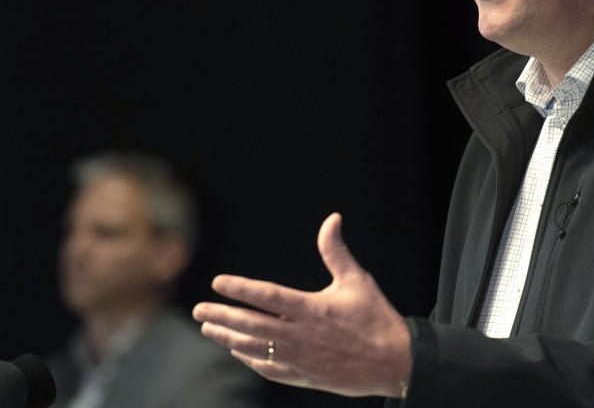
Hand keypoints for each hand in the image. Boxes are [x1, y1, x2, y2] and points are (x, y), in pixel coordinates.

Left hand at [192, 213, 411, 397]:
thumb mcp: (358, 280)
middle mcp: (301, 335)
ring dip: (228, 337)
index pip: (268, 296)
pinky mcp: (303, 376)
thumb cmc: (376, 317)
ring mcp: (300, 358)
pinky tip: (237, 351)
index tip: (218, 282)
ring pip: (254, 348)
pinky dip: (249, 359)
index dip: (241, 288)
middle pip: (251, 325)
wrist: (393, 361)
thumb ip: (336, 251)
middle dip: (222, 315)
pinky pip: (268, 368)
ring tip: (209, 328)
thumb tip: (332, 218)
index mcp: (312, 309)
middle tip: (198, 309)